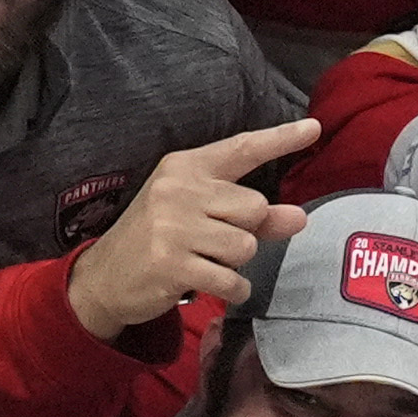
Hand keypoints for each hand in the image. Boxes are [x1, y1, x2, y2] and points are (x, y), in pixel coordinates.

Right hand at [65, 113, 326, 341]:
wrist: (104, 277)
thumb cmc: (161, 239)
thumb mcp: (202, 216)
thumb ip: (254, 216)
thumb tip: (300, 216)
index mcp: (185, 168)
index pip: (242, 149)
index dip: (280, 139)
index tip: (313, 127)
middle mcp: (178, 190)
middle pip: (255, 207)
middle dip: (245, 231)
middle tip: (208, 240)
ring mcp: (173, 226)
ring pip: (246, 245)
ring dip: (235, 263)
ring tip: (203, 260)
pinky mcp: (172, 262)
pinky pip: (233, 280)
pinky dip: (231, 289)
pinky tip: (206, 284)